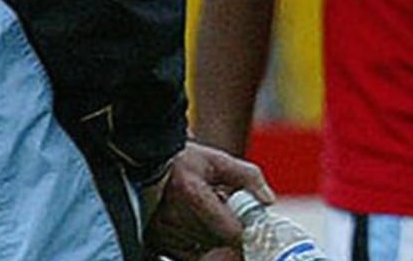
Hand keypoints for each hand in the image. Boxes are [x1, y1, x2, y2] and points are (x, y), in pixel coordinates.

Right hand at [142, 140, 272, 259]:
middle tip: (224, 214)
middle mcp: (176, 218)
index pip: (231, 231)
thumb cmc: (181, 161)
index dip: (243, 231)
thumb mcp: (216, 160)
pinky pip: (184, 256)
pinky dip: (193, 247)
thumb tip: (269, 200)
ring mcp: (163, 233)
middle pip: (218, 243)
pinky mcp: (154, 242)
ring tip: (205, 216)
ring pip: (201, 251)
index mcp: (194, 194)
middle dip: (226, 232)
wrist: (144, 163)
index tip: (247, 225)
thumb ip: (247, 177)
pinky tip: (192, 228)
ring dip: (210, 239)